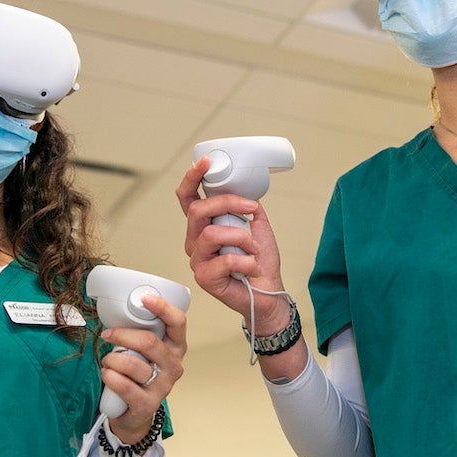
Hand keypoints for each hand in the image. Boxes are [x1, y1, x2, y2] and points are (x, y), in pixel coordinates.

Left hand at [104, 293, 186, 443]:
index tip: (145, 299)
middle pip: (149, 342)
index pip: (178, 323)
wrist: (135, 411)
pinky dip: (109, 376)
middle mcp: (173, 366)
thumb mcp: (144, 351)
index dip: (163, 308)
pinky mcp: (147, 403)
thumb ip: (139, 333)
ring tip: (108, 361)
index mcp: (176, 347)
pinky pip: (124, 385)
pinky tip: (108, 375)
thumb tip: (118, 311)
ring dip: (112, 359)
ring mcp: (163, 386)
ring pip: (132, 364)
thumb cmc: (139, 375)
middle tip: (108, 335)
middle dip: (122, 335)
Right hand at [176, 157, 289, 330]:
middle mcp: (195, 241)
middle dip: (228, 204)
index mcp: (204, 226)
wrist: (269, 293)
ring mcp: (198, 260)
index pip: (188, 198)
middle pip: (198, 210)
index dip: (192, 178)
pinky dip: (246, 261)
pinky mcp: (205, 278)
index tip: (206, 163)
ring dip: (241, 238)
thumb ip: (246, 208)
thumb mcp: (256, 226)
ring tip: (253, 249)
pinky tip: (251, 267)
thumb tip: (245, 191)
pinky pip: (225, 260)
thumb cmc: (259, 263)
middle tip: (250, 210)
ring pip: (212, 234)